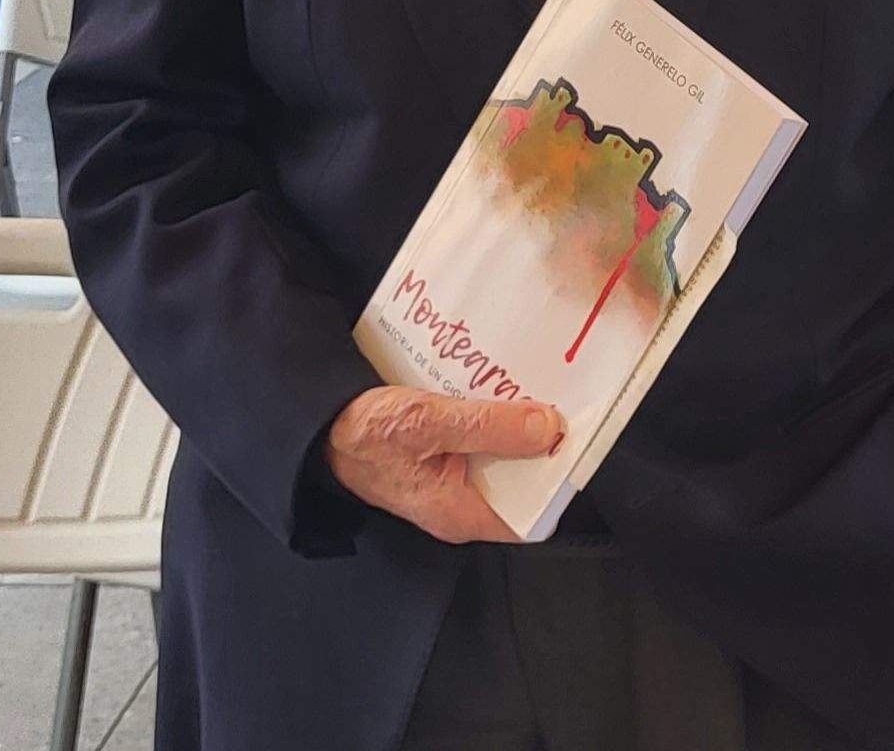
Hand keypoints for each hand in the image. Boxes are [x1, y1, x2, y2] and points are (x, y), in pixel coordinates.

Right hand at [326, 387, 562, 543]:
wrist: (315, 428)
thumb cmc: (362, 435)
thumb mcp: (428, 424)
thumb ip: (488, 427)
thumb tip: (547, 428)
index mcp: (461, 512)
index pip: (532, 512)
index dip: (558, 478)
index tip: (577, 437)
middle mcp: (460, 502)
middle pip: (520, 476)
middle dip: (539, 439)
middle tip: (560, 396)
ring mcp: (450, 478)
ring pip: (500, 451)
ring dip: (515, 419)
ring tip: (533, 382)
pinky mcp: (440, 454)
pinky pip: (478, 436)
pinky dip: (489, 411)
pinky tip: (495, 382)